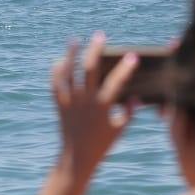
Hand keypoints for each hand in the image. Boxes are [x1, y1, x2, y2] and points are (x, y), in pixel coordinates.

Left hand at [51, 33, 138, 177]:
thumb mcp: (119, 130)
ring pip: (69, 73)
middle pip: (89, 69)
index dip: (125, 68)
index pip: (116, 82)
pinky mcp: (60, 105)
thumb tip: (137, 97)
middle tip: (100, 36)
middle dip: (95, 50)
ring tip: (74, 40)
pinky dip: (57, 71)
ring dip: (71, 54)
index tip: (132, 56)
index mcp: (102, 106)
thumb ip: (129, 113)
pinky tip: (60, 61)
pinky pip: (56, 85)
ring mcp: (71, 102)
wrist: (77, 158)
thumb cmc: (101, 145)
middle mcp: (85, 101)